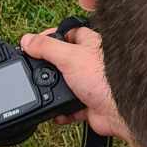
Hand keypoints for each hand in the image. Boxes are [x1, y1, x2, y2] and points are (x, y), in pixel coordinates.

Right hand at [20, 25, 129, 140]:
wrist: (120, 111)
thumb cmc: (105, 79)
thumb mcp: (69, 57)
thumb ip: (47, 48)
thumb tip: (27, 40)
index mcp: (90, 44)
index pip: (69, 33)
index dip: (51, 36)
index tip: (34, 43)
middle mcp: (91, 63)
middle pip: (64, 61)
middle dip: (51, 68)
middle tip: (35, 71)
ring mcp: (90, 84)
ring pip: (66, 85)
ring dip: (54, 92)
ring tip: (43, 94)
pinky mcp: (90, 104)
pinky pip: (70, 107)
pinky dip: (62, 111)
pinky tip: (56, 113)